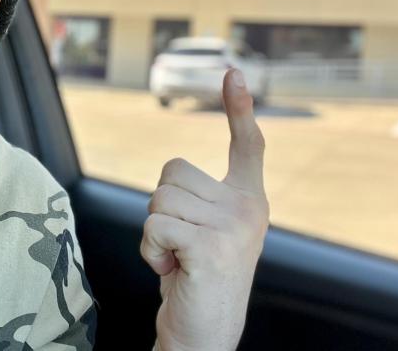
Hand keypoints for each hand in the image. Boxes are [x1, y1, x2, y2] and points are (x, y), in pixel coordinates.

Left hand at [141, 68, 268, 350]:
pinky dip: (149, 250)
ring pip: (158, 198)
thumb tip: (172, 175)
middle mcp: (248, 208)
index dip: (239, 108)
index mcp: (248, 199)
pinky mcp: (211, 247)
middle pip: (172, 173)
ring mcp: (233, 227)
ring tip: (176, 257)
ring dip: (153, 231)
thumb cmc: (196, 274)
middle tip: (179, 242)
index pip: (247, 145)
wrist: (203, 330)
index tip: (233, 73)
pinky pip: (154, 226)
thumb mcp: (208, 230)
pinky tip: (171, 269)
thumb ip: (201, 198)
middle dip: (161, 208)